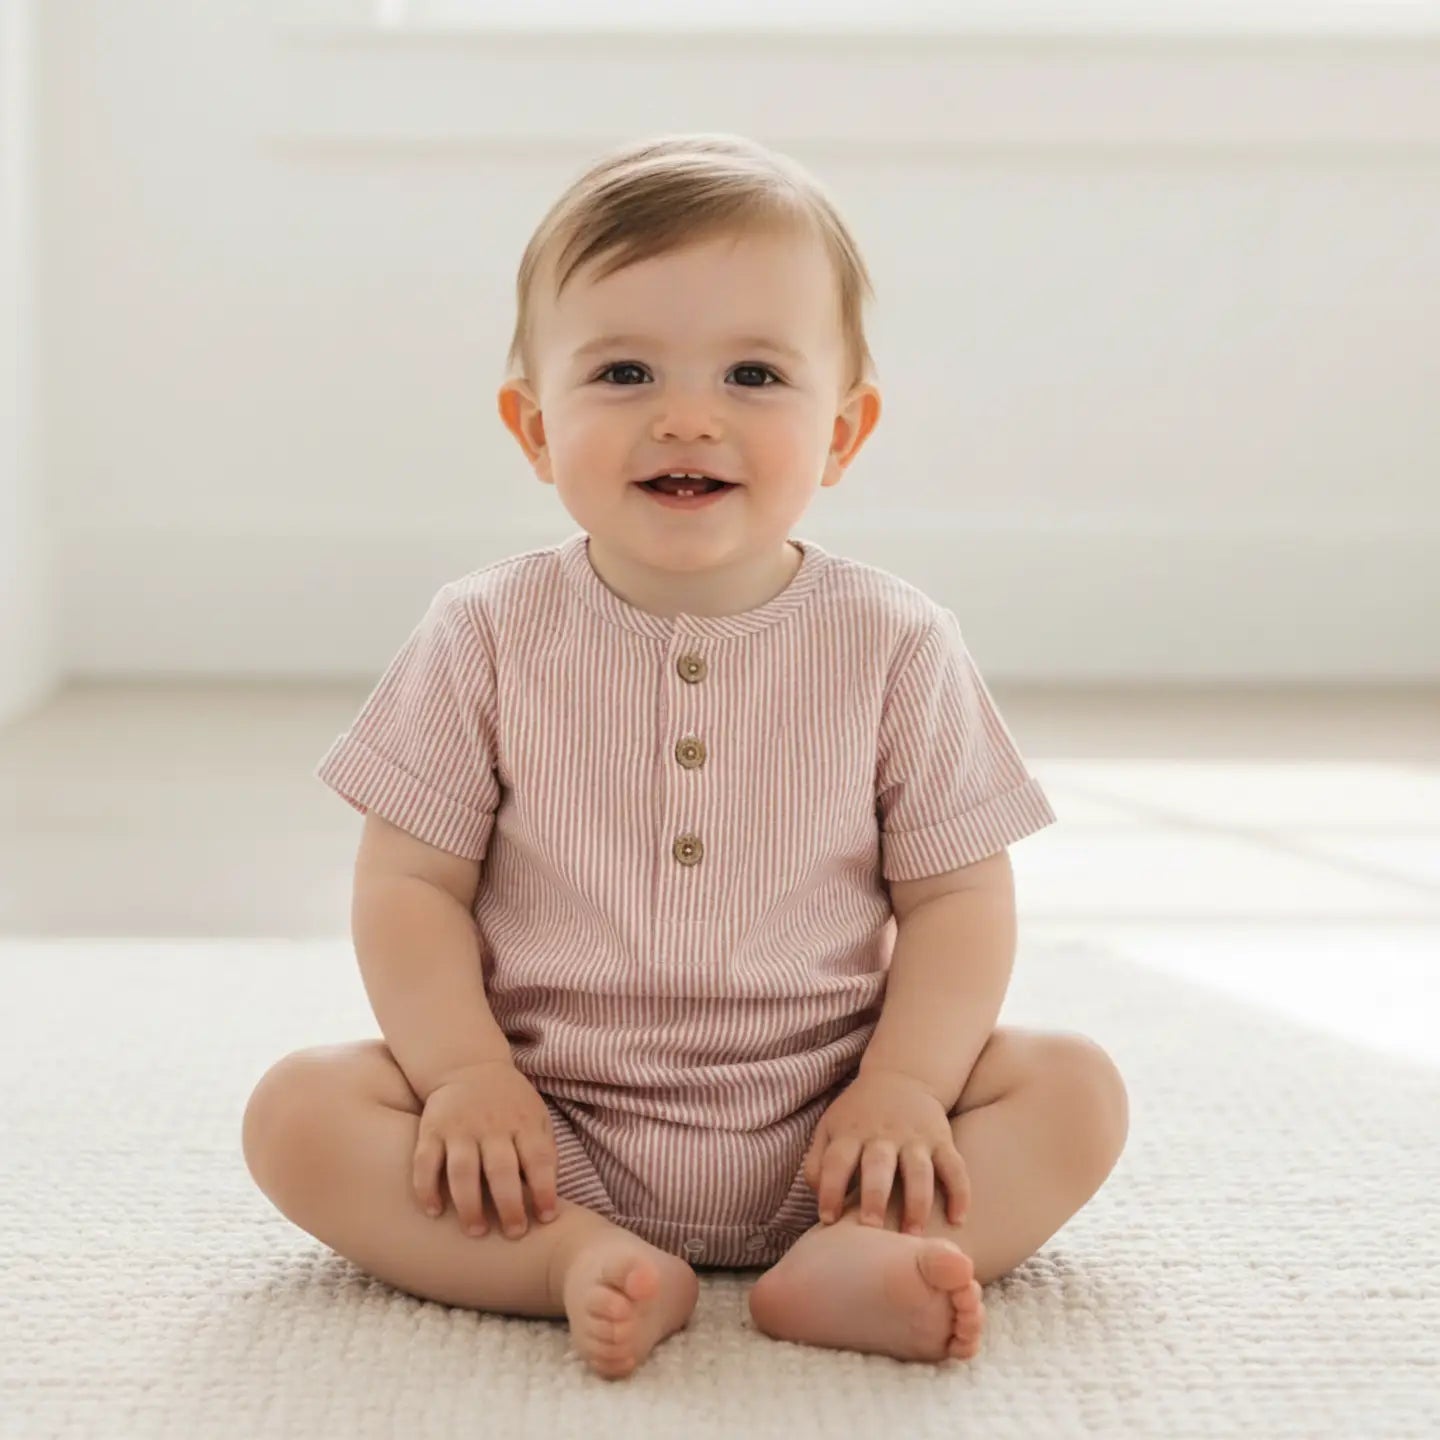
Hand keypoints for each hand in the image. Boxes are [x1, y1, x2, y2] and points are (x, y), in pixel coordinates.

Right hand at [412, 1060, 559, 1239]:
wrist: (468, 1066)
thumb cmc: (510, 1104)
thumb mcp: (536, 1117)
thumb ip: (544, 1151)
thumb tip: (548, 1199)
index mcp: (524, 1122)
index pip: (539, 1159)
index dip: (544, 1190)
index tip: (546, 1218)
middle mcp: (492, 1125)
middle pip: (501, 1169)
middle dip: (509, 1205)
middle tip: (513, 1234)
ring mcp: (459, 1127)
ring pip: (463, 1170)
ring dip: (469, 1204)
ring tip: (476, 1231)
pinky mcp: (431, 1129)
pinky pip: (425, 1162)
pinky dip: (427, 1188)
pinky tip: (434, 1212)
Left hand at [802, 1068, 969, 1234]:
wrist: (901, 1076)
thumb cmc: (859, 1114)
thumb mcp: (829, 1127)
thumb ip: (817, 1163)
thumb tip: (821, 1203)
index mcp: (851, 1132)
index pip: (836, 1161)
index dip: (830, 1189)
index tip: (828, 1219)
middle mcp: (883, 1134)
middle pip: (878, 1165)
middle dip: (875, 1196)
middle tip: (872, 1228)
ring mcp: (915, 1137)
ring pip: (919, 1170)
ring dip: (917, 1203)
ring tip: (914, 1235)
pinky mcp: (942, 1140)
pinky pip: (954, 1167)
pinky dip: (959, 1193)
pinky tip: (958, 1220)